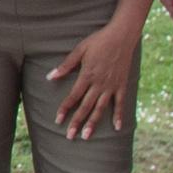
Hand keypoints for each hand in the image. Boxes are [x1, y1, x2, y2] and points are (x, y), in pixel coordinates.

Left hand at [46, 16, 144, 138]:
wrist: (122, 35)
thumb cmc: (99, 41)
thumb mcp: (79, 50)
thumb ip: (66, 65)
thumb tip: (50, 77)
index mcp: (87, 75)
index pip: (73, 96)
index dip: (65, 109)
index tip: (57, 121)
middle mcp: (99, 83)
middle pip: (85, 106)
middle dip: (77, 122)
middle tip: (69, 136)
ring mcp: (111, 86)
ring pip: (101, 108)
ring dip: (93, 123)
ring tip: (86, 136)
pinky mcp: (122, 85)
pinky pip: (120, 103)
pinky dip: (119, 115)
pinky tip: (117, 127)